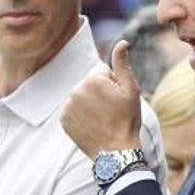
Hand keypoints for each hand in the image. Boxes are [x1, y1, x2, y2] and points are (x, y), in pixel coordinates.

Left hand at [61, 41, 141, 158]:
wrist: (116, 152)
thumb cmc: (127, 120)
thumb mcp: (131, 90)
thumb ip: (122, 64)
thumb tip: (123, 42)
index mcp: (92, 80)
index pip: (103, 71)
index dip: (114, 84)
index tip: (117, 99)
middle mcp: (76, 90)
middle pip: (91, 83)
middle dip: (100, 92)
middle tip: (111, 111)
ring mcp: (68, 106)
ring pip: (82, 96)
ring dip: (90, 103)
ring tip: (102, 119)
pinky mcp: (64, 120)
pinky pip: (73, 110)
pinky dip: (81, 115)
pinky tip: (92, 124)